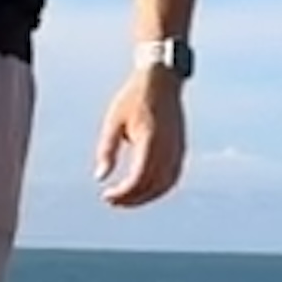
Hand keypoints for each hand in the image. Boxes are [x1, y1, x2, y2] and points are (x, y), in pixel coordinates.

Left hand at [94, 64, 187, 211]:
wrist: (161, 81)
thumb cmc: (134, 98)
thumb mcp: (113, 121)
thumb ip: (107, 150)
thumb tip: (100, 177)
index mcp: (150, 140)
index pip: (139, 178)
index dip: (123, 193)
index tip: (106, 196)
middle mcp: (168, 148)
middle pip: (152, 186)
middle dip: (132, 199)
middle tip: (112, 201)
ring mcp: (178, 150)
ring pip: (165, 186)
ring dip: (146, 197)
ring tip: (126, 199)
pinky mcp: (181, 149)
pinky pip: (172, 177)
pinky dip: (159, 189)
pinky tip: (143, 190)